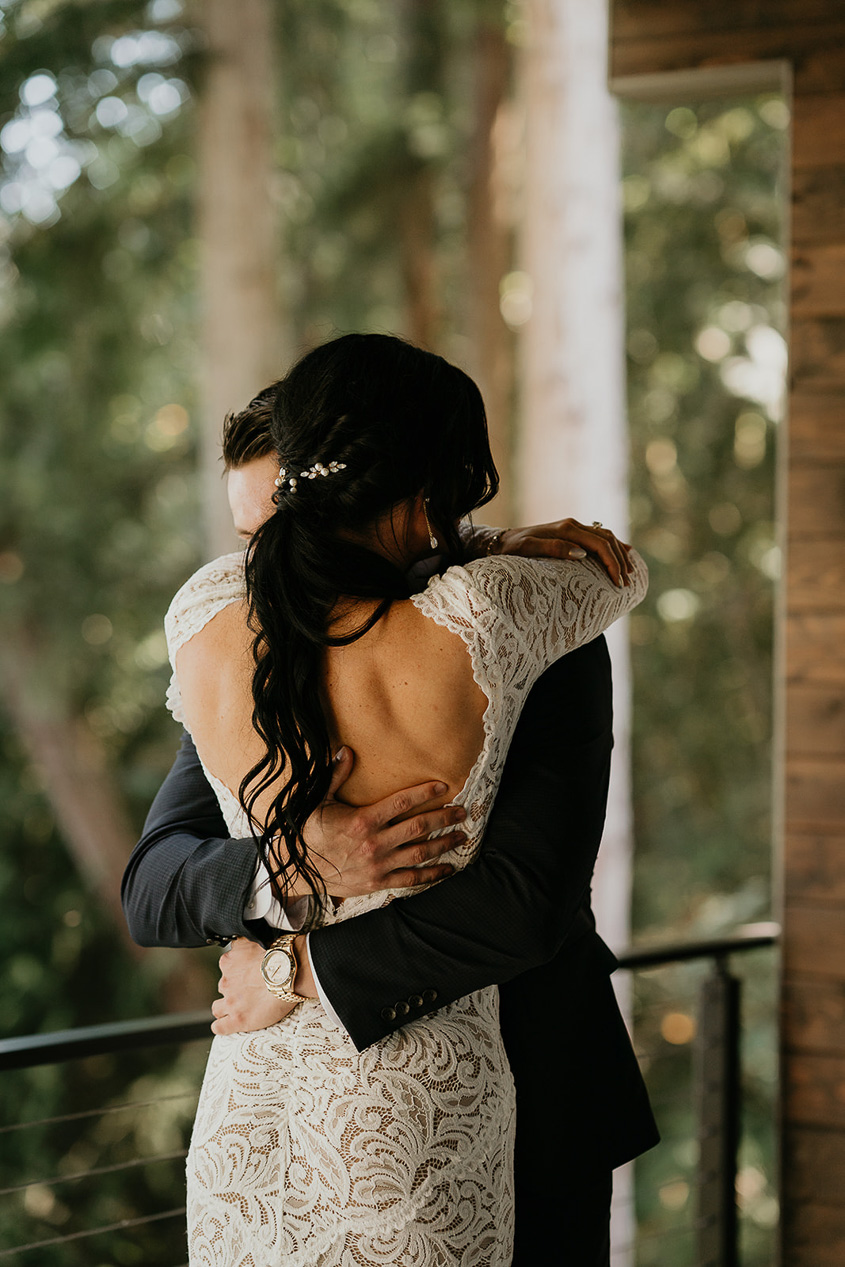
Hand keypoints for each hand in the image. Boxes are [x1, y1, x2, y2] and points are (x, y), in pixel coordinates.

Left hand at [211, 938, 297, 1034]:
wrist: (288, 973)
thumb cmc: (276, 954)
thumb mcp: (254, 939)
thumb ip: (243, 941)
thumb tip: (238, 937)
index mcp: (228, 962)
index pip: (226, 968)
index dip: (237, 972)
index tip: (248, 973)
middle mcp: (225, 982)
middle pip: (223, 988)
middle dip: (233, 990)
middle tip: (250, 990)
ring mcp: (230, 1003)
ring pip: (217, 1008)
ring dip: (225, 1008)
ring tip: (241, 1008)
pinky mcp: (237, 1020)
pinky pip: (219, 1027)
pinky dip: (222, 1026)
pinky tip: (229, 1024)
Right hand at [287, 748, 465, 897]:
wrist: (301, 870)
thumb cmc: (312, 833)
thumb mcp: (321, 801)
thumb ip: (336, 776)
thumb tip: (346, 750)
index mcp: (363, 820)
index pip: (401, 802)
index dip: (424, 793)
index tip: (443, 786)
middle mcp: (375, 843)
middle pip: (419, 827)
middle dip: (444, 818)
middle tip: (462, 812)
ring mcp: (379, 865)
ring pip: (420, 853)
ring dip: (444, 844)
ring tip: (462, 835)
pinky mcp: (379, 882)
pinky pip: (411, 878)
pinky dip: (432, 874)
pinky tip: (448, 868)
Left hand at [489, 519, 632, 586]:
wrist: (501, 541)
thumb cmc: (513, 548)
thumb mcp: (529, 549)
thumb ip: (554, 549)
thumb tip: (581, 554)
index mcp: (566, 529)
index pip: (599, 544)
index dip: (612, 563)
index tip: (618, 583)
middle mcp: (573, 525)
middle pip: (607, 540)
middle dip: (620, 561)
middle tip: (627, 584)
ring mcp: (573, 527)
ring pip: (606, 536)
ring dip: (620, 553)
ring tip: (629, 573)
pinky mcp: (571, 532)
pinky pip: (599, 536)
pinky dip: (614, 545)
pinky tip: (624, 552)